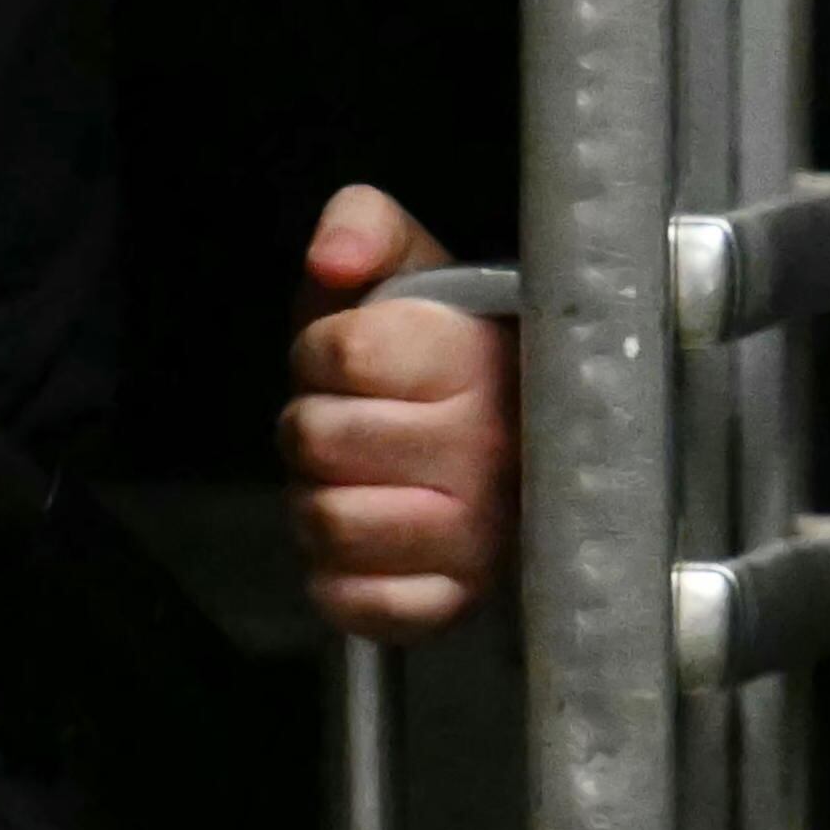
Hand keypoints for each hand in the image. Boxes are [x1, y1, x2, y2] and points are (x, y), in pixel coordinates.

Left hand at [283, 185, 517, 638]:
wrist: (515, 440)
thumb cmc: (443, 352)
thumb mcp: (409, 265)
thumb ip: (363, 226)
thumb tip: (332, 257)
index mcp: (481, 360)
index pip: (345, 354)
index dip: (322, 350)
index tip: (353, 355)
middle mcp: (491, 451)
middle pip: (319, 438)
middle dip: (314, 422)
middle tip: (354, 418)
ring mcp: (477, 537)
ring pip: (325, 520)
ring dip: (318, 497)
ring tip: (359, 474)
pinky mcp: (450, 603)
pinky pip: (349, 601)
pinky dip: (336, 574)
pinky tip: (368, 534)